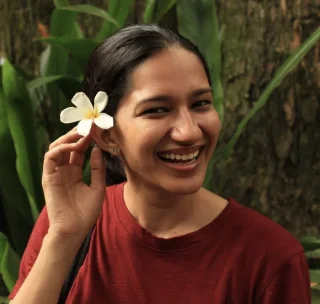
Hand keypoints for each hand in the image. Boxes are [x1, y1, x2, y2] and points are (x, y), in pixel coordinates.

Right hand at [42, 127, 105, 242]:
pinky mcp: (48, 177)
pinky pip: (50, 157)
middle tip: (89, 126)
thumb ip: (98, 169)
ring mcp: (55, 173)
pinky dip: (61, 149)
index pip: (78, 151)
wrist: (75, 230)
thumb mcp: (97, 187)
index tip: (96, 131)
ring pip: (56, 148)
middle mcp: (64, 170)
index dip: (86, 140)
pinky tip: (74, 145)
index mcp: (75, 172)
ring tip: (82, 132)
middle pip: (67, 146)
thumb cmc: (86, 212)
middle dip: (77, 135)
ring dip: (68, 138)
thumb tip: (98, 150)